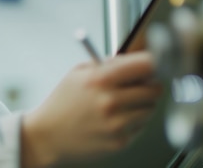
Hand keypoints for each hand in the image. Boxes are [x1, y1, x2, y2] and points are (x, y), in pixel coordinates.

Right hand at [21, 51, 162, 167]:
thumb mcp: (78, 73)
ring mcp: (117, 123)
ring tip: (121, 105)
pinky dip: (132, 122)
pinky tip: (114, 120)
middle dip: (148, 86)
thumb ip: (107, 63)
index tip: (155, 64)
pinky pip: (140, 126)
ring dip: (141, 105)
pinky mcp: (120, 141)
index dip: (154, 63)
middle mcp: (111, 101)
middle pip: (154, 89)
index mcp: (101, 79)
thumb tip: (133, 60)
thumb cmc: (62, 103)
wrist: (47, 135)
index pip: (145, 65)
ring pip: (150, 109)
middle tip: (138, 86)